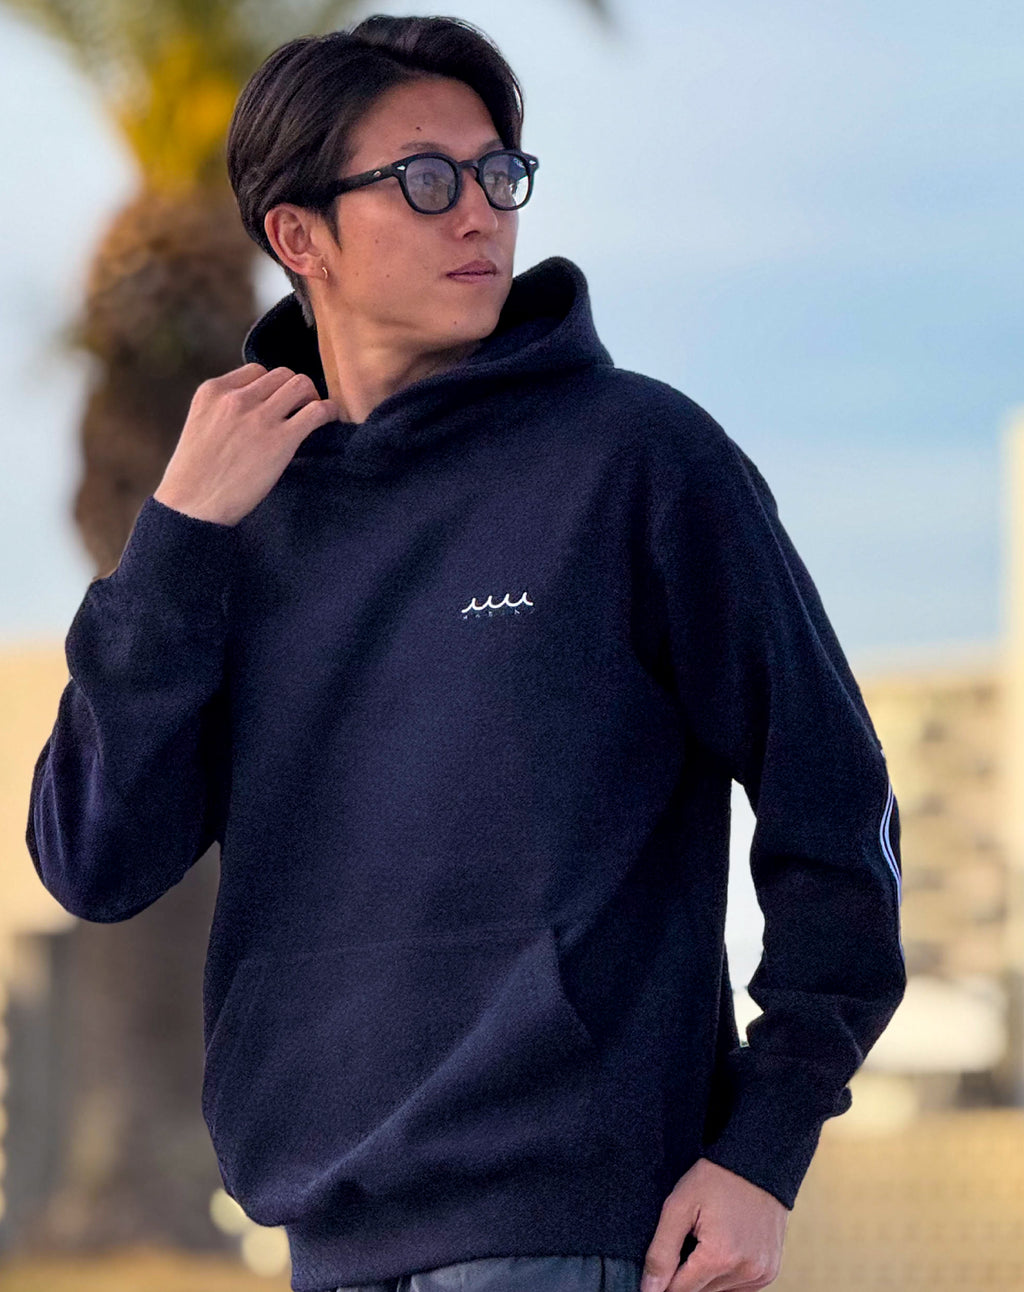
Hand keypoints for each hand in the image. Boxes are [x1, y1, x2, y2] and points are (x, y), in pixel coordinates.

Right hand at [154, 363, 341, 526]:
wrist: (193, 506)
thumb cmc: (195, 476)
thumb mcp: (200, 426)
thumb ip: (223, 411)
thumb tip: (256, 408)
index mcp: (212, 391)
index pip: (255, 371)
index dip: (270, 386)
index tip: (275, 402)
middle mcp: (236, 398)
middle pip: (281, 374)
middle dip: (293, 390)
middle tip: (298, 409)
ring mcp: (259, 417)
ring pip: (301, 385)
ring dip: (311, 397)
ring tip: (311, 415)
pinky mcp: (281, 440)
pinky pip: (316, 411)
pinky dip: (328, 411)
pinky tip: (328, 420)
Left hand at [640, 1157, 788, 1291]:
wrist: (756, 1164)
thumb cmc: (715, 1179)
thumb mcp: (679, 1206)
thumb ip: (661, 1252)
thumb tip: (649, 1290)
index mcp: (719, 1257)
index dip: (663, 1282)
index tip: (660, 1267)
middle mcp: (744, 1271)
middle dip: (685, 1275)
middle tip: (685, 1242)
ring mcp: (761, 1274)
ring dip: (705, 1277)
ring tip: (704, 1241)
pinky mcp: (769, 1271)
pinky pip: (738, 1288)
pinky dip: (725, 1275)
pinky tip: (721, 1249)